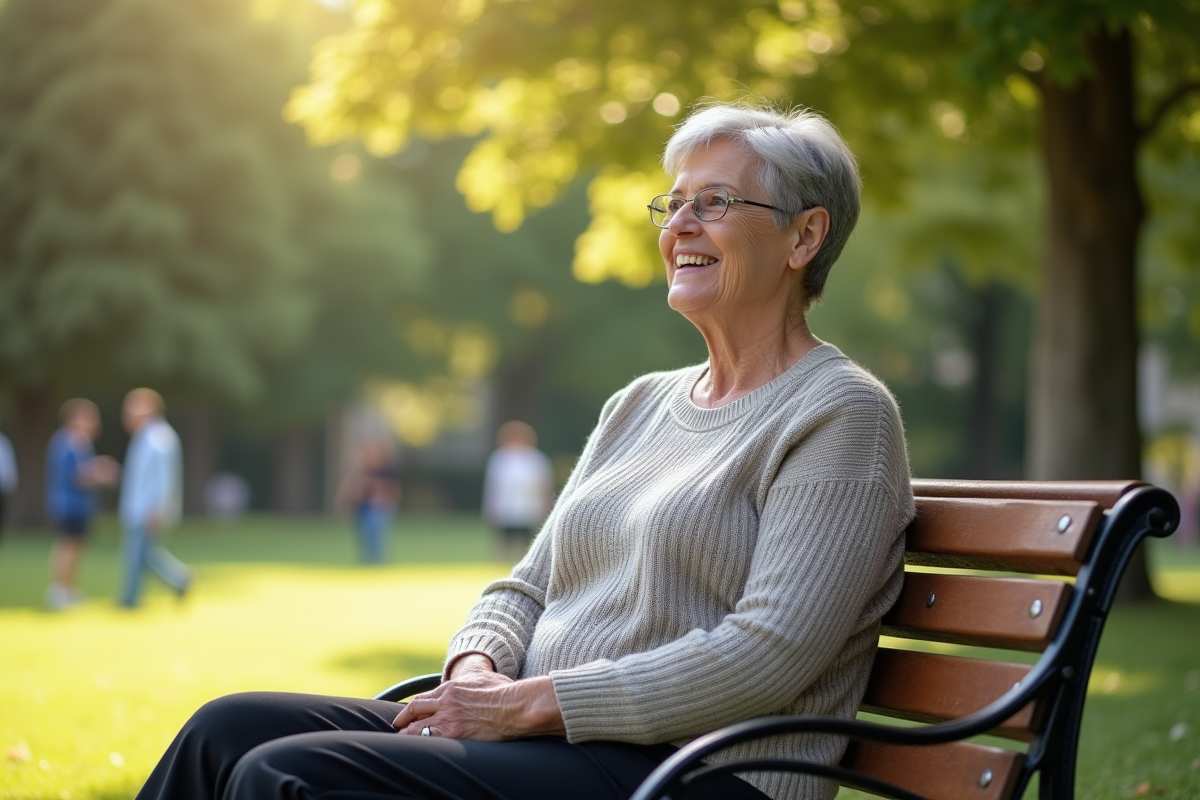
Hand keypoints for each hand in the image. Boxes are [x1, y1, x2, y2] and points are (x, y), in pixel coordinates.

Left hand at [392, 671, 563, 740]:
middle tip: (398, 727)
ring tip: (401, 742)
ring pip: (416, 729)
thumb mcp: (485, 680)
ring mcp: (447, 718)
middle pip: (414, 710)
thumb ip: (475, 683)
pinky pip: (428, 740)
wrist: (514, 705)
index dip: (414, 708)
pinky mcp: (453, 734)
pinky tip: (415, 751)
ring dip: (407, 736)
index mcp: (451, 688)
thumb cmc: (506, 693)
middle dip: (403, 720)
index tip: (409, 714)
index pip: (424, 698)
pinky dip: (419, 745)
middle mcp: (445, 701)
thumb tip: (482, 684)